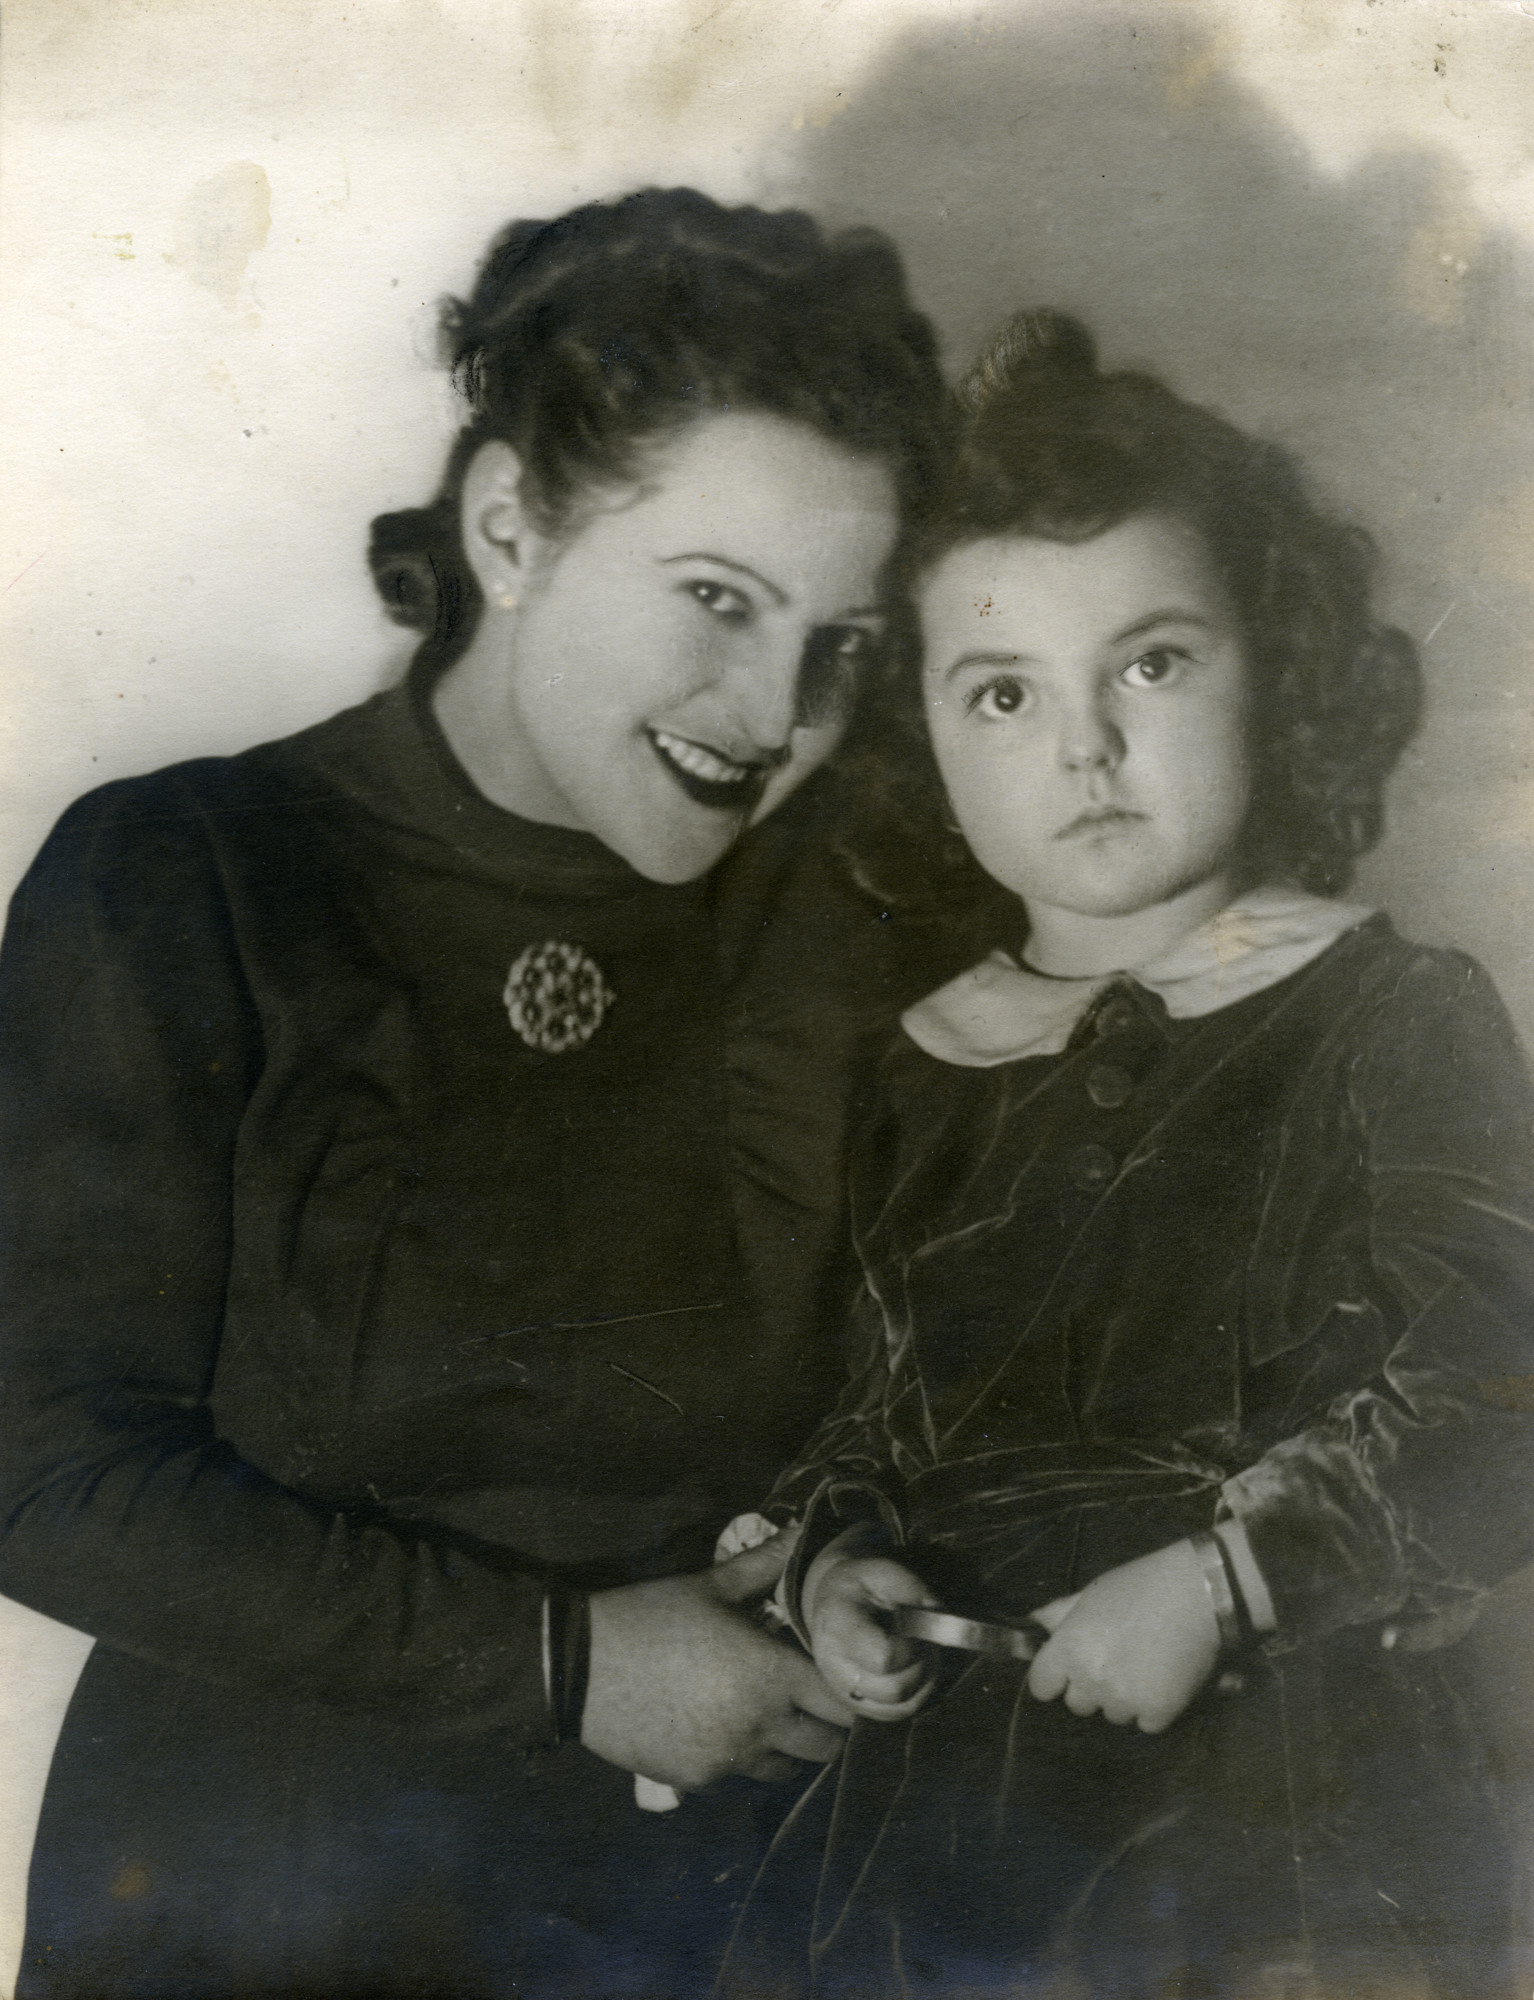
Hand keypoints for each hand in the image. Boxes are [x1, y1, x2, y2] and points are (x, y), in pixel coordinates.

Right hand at [581, 1535, 854, 1789]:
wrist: (579, 1666)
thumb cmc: (651, 1616)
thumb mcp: (710, 1585)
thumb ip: (764, 1564)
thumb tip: (801, 1529)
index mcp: (770, 1675)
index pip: (843, 1702)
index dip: (847, 1690)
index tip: (836, 1674)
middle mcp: (759, 1726)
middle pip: (827, 1747)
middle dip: (825, 1723)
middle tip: (808, 1696)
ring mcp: (729, 1761)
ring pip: (788, 1770)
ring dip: (787, 1747)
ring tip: (767, 1714)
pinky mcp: (698, 1781)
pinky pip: (742, 1779)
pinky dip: (744, 1759)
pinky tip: (722, 1727)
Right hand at [802, 1526, 938, 1720]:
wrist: (833, 1602)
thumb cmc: (863, 1586)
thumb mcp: (887, 1572)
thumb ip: (917, 1594)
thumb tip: (943, 1625)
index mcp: (837, 1625)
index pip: (885, 1657)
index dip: (913, 1646)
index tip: (918, 1625)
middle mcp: (833, 1666)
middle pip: (895, 1688)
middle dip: (923, 1665)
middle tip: (924, 1639)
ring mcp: (842, 1691)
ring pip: (900, 1707)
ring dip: (923, 1681)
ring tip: (919, 1651)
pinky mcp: (854, 1706)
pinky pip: (897, 1714)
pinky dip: (916, 1695)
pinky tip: (913, 1667)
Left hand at [1027, 1539, 1219, 1734]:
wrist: (1197, 1595)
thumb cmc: (1139, 1586)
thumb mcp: (1091, 1593)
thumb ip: (1058, 1614)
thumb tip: (1033, 1624)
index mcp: (1069, 1649)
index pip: (1040, 1685)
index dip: (1053, 1677)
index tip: (1066, 1671)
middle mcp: (1091, 1680)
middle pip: (1077, 1703)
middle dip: (1090, 1686)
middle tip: (1113, 1661)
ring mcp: (1125, 1700)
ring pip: (1112, 1714)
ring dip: (1122, 1698)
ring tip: (1143, 1667)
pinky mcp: (1158, 1713)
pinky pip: (1145, 1722)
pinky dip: (1152, 1708)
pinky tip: (1163, 1679)